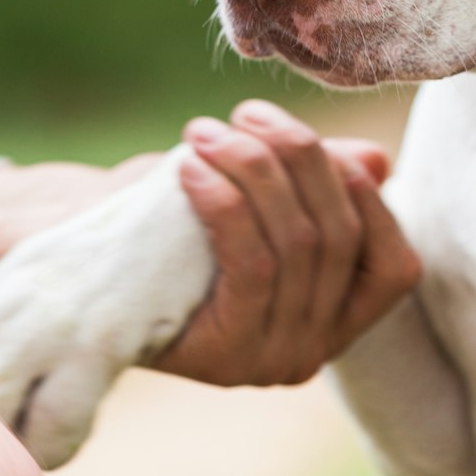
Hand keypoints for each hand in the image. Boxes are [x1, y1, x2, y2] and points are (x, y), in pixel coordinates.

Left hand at [155, 100, 419, 386]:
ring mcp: (273, 362)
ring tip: (206, 131)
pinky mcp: (228, 359)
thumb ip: (315, 187)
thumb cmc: (175, 232)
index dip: (369, 200)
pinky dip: (227, 204)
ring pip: (297, 246)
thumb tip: (374, 162)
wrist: (80, 280)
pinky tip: (193, 167)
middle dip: (297, 159)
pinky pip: (252, 266)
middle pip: (338, 239)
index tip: (308, 138)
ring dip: (255, 171)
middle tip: (244, 113)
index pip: (395, 268)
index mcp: (336, 324)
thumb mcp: (253, 201)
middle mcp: (315, 353)